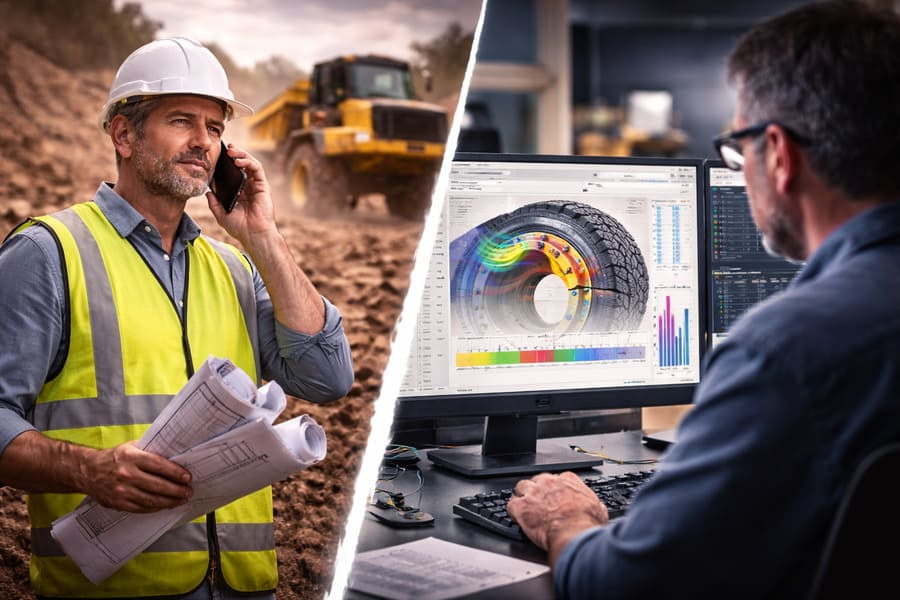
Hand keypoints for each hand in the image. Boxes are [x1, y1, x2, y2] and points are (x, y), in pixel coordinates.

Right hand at [78, 441, 192, 512]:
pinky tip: (164, 505)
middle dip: (177, 490)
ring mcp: (122, 490)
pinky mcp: (118, 503)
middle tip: (188, 491)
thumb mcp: (131, 447)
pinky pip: (141, 508)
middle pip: (158, 485)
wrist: (86, 471)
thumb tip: (174, 454)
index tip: (187, 477)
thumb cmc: (113, 457)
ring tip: (180, 500)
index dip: (176, 473)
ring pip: (151, 499)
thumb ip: (150, 450)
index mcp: (131, 457)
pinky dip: (155, 508)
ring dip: (169, 501)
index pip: (159, 465)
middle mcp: (126, 474)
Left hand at [207, 143, 276, 242]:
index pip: (232, 173)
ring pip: (250, 163)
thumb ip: (214, 203)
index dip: (225, 163)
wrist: (253, 235)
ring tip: (231, 151)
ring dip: (241, 154)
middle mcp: (248, 186)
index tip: (216, 156)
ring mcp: (256, 185)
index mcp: (239, 192)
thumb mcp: (221, 215)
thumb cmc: (240, 227)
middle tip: (226, 148)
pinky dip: (248, 162)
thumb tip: (207, 192)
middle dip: (235, 154)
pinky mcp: (263, 186)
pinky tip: (239, 161)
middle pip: (242, 165)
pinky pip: (257, 169)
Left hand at [507, 471, 607, 565]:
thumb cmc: (585, 524)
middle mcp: (549, 482)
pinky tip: (516, 517)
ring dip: (522, 497)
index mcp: (568, 480)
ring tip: (525, 507)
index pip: (557, 477)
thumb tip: (598, 508)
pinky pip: (511, 505)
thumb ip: (595, 504)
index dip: (554, 488)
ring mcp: (533, 493)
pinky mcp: (521, 507)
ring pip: (521, 487)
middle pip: (537, 480)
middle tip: (538, 502)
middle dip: (537, 490)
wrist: (573, 534)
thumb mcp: (599, 510)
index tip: (555, 495)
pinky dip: (513, 512)